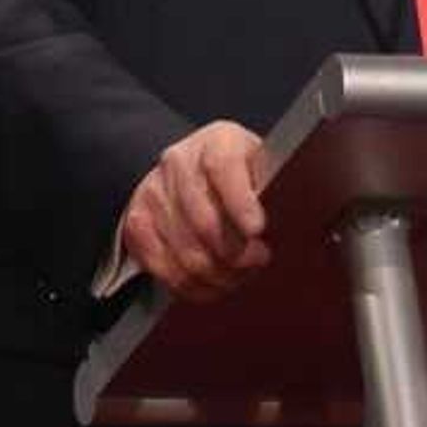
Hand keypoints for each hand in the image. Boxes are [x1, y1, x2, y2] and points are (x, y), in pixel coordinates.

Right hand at [117, 121, 272, 301]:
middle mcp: (179, 163)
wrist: (191, 166)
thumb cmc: (241, 170)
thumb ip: (275, 185)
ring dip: (218, 274)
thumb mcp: (264, 164)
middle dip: (236, 252)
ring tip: (239, 274)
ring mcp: (154, 194)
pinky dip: (192, 285)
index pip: (225, 168)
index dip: (241, 203)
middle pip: (205, 221)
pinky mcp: (137, 224)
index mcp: (218, 141)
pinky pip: (163, 267)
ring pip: (185, 251)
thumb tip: (289, 218)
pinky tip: (214, 284)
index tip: (257, 229)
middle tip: (258, 260)